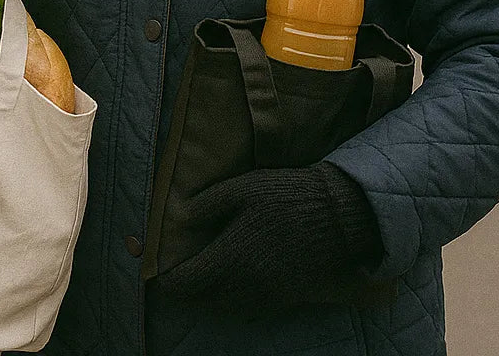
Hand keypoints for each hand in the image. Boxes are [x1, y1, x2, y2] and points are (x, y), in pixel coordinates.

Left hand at [155, 163, 379, 307]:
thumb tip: (179, 218)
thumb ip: (207, 205)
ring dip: (208, 299)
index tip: (160, 271)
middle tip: (178, 277)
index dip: (168, 280)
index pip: (187, 283)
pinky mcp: (285, 298)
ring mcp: (267, 295)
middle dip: (187, 292)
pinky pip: (248, 309)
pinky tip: (232, 285)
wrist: (338, 215)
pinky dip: (232, 302)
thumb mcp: (242, 188)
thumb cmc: (286, 196)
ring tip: (201, 282)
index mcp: (231, 257)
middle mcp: (245, 285)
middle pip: (203, 301)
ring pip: (225, 309)